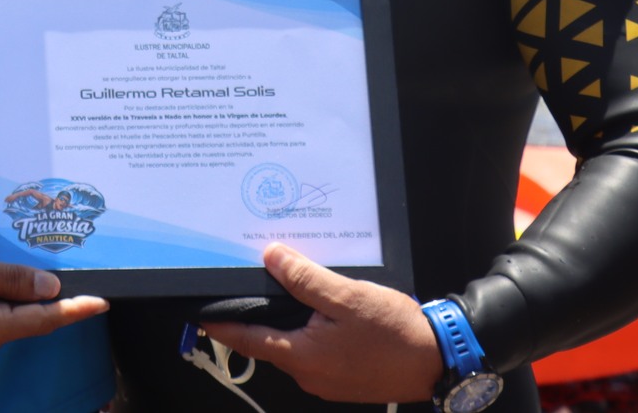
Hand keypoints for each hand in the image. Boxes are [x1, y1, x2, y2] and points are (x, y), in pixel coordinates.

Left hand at [199, 244, 440, 403]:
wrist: (438, 360)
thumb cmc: (395, 331)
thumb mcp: (346, 296)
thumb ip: (304, 279)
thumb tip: (270, 258)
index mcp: (302, 356)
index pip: (246, 339)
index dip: (221, 323)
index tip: (199, 311)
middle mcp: (308, 374)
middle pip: (268, 341)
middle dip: (256, 316)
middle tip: (245, 286)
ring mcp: (325, 380)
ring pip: (292, 345)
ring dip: (286, 321)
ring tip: (284, 290)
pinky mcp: (342, 379)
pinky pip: (313, 352)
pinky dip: (308, 331)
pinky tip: (318, 311)